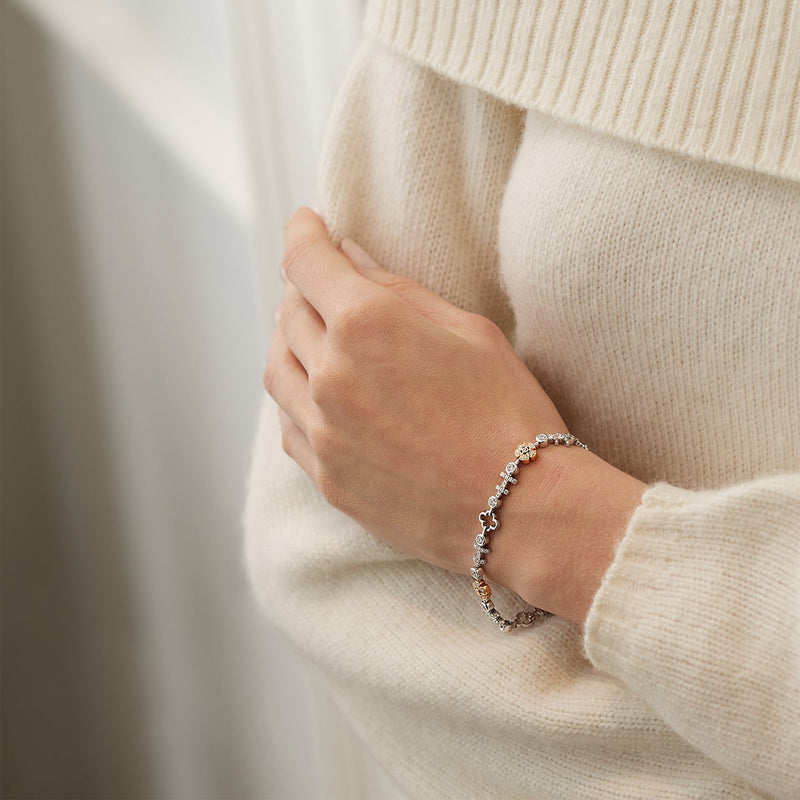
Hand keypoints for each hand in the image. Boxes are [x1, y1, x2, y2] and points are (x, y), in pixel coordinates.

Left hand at [264, 209, 644, 623]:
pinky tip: (320, 394)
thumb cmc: (509, 413)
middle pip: (289, 313)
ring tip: (315, 337)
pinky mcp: (325, 477)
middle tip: (325, 284)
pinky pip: (288, 424)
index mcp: (367, 325)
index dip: (303, 234)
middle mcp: (331, 375)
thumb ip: (398, 289)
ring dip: (290, 342)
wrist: (521, 509)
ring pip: (277, 370)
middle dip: (304, 288)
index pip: (307, 261)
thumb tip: (349, 257)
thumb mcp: (469, 331)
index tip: (306, 223)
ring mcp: (322, 432)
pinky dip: (295, 397)